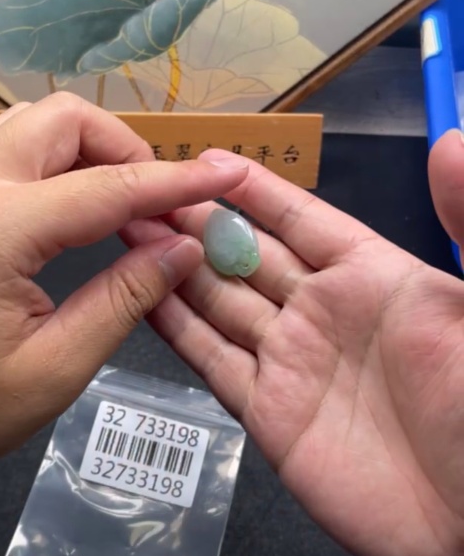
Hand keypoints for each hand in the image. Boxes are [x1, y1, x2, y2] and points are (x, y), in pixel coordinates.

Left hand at [0, 94, 247, 479]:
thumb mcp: (49, 372)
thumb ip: (122, 301)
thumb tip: (181, 249)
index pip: (110, 187)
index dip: (178, 182)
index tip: (226, 177)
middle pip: (62, 120)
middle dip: (124, 148)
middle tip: (157, 204)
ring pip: (28, 127)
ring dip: (85, 150)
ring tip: (120, 205)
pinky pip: (3, 155)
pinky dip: (52, 165)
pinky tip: (71, 212)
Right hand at [123, 131, 463, 555]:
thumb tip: (448, 141)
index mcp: (375, 276)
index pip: (302, 218)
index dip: (255, 189)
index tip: (204, 159)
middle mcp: (324, 311)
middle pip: (248, 255)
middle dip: (195, 221)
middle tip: (139, 190)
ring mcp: (292, 363)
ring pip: (219, 302)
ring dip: (174, 266)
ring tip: (124, 230)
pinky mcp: (268, 414)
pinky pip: (212, 361)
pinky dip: (176, 330)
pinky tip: (138, 296)